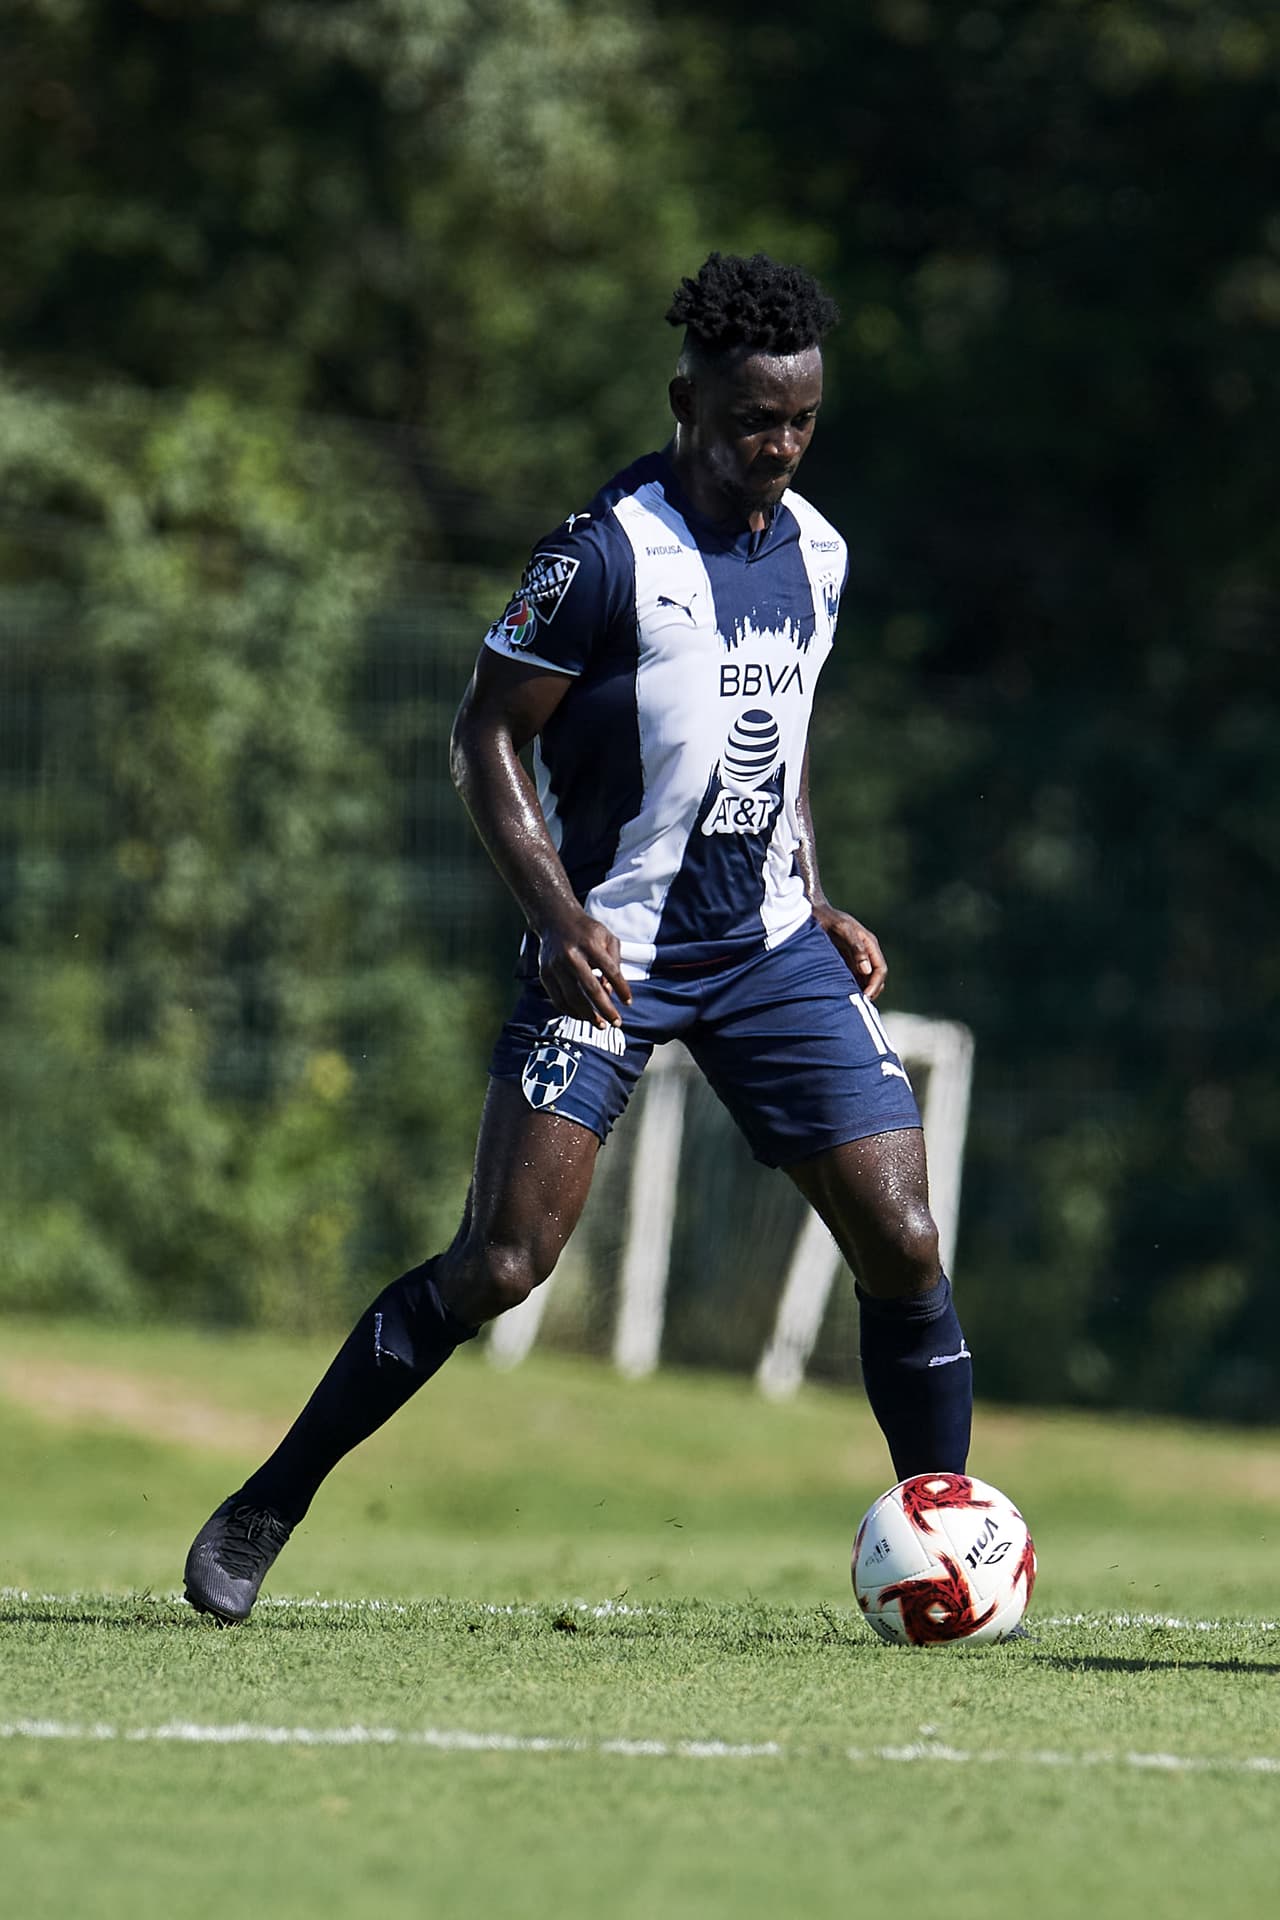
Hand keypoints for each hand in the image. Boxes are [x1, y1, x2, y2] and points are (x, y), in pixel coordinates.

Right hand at [537, 908, 633, 1027]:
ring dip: (587, 1015)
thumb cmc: (586, 931)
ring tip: (600, 1024)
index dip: (621, 988)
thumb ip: (614, 962)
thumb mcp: (607, 937)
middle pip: (590, 988)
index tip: (628, 1002)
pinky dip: (570, 1011)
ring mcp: (555, 965)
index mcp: (590, 943)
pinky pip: (557, 998)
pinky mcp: (545, 973)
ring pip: (572, 997)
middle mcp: (571, 954)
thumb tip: (610, 991)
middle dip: (605, 1008)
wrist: (555, 919)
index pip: (610, 970)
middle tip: (616, 1022)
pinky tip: (582, 1016)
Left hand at [812, 901, 886, 1000]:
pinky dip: (851, 987)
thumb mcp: (842, 930)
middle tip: (859, 1005)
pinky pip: (853, 978)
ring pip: (865, 979)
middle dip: (871, 991)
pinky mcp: (845, 961)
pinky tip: (842, 996)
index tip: (866, 996)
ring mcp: (856, 957)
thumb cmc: (828, 919)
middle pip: (876, 977)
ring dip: (861, 991)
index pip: (880, 969)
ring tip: (851, 1004)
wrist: (814, 912)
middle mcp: (866, 952)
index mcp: (870, 944)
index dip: (875, 984)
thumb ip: (856, 948)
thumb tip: (867, 970)